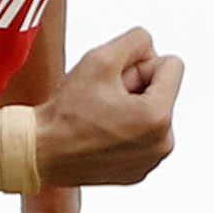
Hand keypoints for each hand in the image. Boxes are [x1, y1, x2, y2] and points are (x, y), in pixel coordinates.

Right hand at [32, 27, 183, 187]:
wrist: (41, 151)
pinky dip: (125, 131)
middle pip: (162, 91)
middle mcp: (162, 143)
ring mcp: (151, 161)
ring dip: (130, 109)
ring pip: (151, 113)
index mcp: (159, 117)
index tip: (116, 80)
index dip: (141, 64)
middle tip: (102, 99)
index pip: (172, 65)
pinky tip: (98, 133)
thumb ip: (135, 40)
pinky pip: (142, 138)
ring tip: (99, 117)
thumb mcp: (100, 58)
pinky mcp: (137, 172)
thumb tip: (149, 46)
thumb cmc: (66, 112)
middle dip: (136, 88)